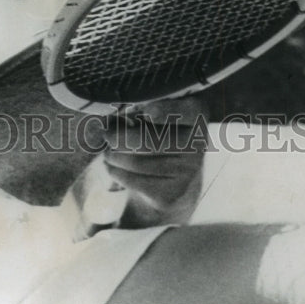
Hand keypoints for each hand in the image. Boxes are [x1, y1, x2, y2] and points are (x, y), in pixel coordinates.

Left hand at [101, 97, 206, 227]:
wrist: (171, 184)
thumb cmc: (158, 138)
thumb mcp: (156, 119)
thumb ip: (139, 112)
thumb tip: (113, 120)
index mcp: (196, 116)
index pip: (184, 109)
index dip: (164, 110)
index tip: (145, 112)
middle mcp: (197, 144)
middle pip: (149, 140)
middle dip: (119, 138)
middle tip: (107, 135)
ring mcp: (187, 172)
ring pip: (137, 162)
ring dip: (113, 156)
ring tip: (107, 153)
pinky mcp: (172, 194)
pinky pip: (134, 181)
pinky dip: (115, 172)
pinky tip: (111, 167)